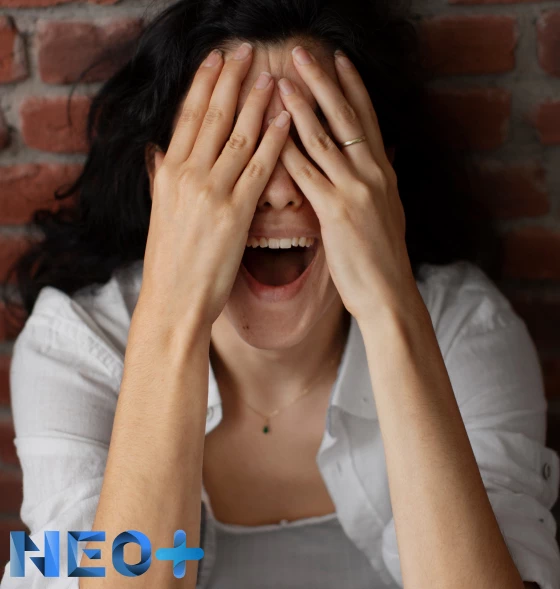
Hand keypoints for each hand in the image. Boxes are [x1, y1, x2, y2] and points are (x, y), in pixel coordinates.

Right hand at [140, 43, 291, 329]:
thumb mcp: (158, 213)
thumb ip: (159, 178)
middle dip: (232, 81)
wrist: (173, 300)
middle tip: (247, 51)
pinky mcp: (235, 214)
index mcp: (167, 173)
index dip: (204, 84)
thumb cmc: (168, 262)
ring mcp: (211, 193)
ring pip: (238, 136)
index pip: (187, 118)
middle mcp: (187, 176)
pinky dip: (274, 141)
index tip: (217, 60)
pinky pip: (259, 168)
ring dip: (258, 103)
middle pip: (213, 117)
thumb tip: (158, 152)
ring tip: (273, 77)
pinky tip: (287, 120)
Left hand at [277, 46, 417, 322]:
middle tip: (303, 53)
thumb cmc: (383, 258)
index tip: (338, 60)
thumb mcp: (389, 211)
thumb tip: (378, 157)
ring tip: (282, 80)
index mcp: (384, 172)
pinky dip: (287, 153)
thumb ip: (379, 182)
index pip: (366, 119)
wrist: (389, 291)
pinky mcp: (336, 212)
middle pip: (345, 117)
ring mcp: (356, 190)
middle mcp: (373, 173)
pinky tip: (270, 135)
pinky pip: (307, 175)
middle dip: (323, 82)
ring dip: (300, 107)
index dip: (352, 87)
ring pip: (324, 139)